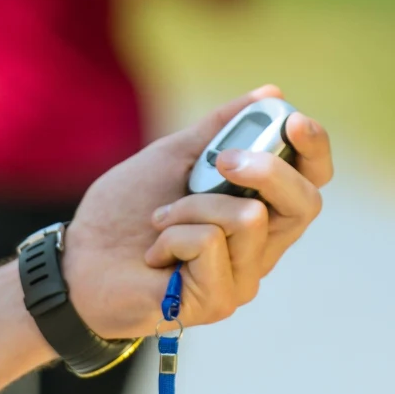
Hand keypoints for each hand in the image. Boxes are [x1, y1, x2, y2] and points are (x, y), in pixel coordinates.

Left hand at [62, 86, 331, 337]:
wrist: (80, 258)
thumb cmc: (125, 211)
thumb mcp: (172, 157)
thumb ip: (219, 130)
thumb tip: (271, 93)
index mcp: (256, 208)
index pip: (310, 182)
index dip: (314, 149)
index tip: (294, 119)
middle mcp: (261, 247)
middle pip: (304, 202)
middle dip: (265, 169)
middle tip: (221, 161)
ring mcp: (243, 277)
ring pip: (249, 217)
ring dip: (191, 206)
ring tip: (160, 221)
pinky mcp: (220, 300)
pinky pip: (211, 243)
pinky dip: (173, 235)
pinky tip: (154, 254)